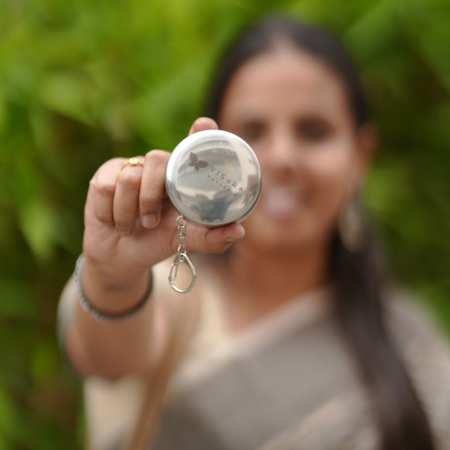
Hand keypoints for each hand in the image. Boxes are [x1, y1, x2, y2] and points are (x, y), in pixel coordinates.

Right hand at [83, 118, 244, 284]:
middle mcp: (159, 168)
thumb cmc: (158, 242)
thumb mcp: (184, 240)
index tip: (205, 124)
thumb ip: (210, 238)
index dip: (200, 132)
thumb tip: (239, 230)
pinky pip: (104, 187)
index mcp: (182, 179)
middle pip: (156, 158)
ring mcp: (132, 168)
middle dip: (151, 196)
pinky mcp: (105, 175)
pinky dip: (110, 213)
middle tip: (151, 222)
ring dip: (128, 213)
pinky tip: (113, 221)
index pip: (193, 146)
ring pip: (128, 178)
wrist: (120, 256)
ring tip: (132, 227)